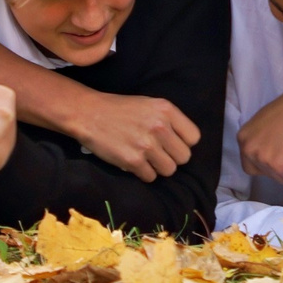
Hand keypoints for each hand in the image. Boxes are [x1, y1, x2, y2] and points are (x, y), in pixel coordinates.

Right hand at [66, 90, 197, 181]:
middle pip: (184, 157)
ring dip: (158, 168)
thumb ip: (169, 121)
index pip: (194, 137)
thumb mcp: (149, 105)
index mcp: (166, 110)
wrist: (88, 114)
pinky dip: (143, 173)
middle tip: (157, 153)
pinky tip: (133, 162)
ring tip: (145, 158)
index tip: (172, 143)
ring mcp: (147, 145)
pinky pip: (151, 177)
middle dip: (171, 157)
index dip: (183, 143)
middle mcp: (160, 127)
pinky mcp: (133, 161)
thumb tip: (185, 143)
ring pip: (169, 170)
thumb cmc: (120, 110)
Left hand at [239, 78, 282, 185]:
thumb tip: (272, 153)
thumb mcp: (265, 123)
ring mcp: (262, 159)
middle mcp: (248, 150)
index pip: (250, 163)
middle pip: (263, 173)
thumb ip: (262, 140)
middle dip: (279, 167)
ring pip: (280, 177)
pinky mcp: (279, 166)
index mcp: (243, 138)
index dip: (267, 163)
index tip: (282, 156)